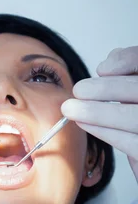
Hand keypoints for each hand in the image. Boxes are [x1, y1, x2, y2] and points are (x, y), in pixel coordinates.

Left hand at [61, 47, 137, 180]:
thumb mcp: (137, 93)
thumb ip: (128, 74)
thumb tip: (108, 64)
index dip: (128, 60)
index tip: (102, 68)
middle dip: (106, 89)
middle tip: (79, 91)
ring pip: (134, 117)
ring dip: (99, 112)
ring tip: (72, 109)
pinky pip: (132, 142)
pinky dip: (105, 132)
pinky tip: (86, 124)